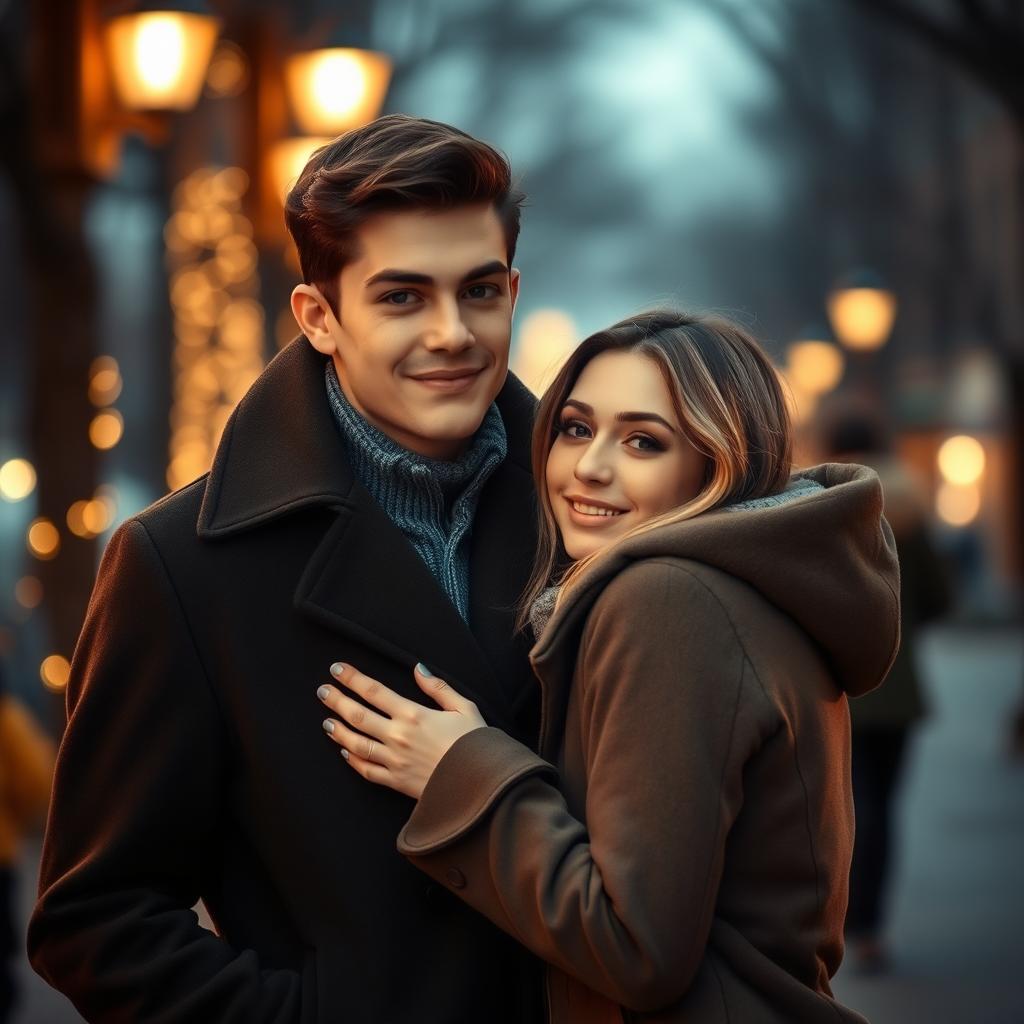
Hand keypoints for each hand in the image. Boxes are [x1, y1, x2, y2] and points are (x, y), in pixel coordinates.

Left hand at [317, 662, 485, 798]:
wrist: (480, 785)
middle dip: (337, 701)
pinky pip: (367, 770)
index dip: (352, 678)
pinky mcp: (396, 782)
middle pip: (358, 715)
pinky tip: (345, 752)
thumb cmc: (476, 743)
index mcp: (414, 714)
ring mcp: (394, 761)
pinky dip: (353, 760)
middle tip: (322, 691)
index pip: (374, 691)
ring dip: (338, 731)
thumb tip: (418, 668)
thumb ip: (438, 687)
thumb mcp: (464, 707)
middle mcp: (398, 736)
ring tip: (327, 721)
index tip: (337, 669)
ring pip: (356, 743)